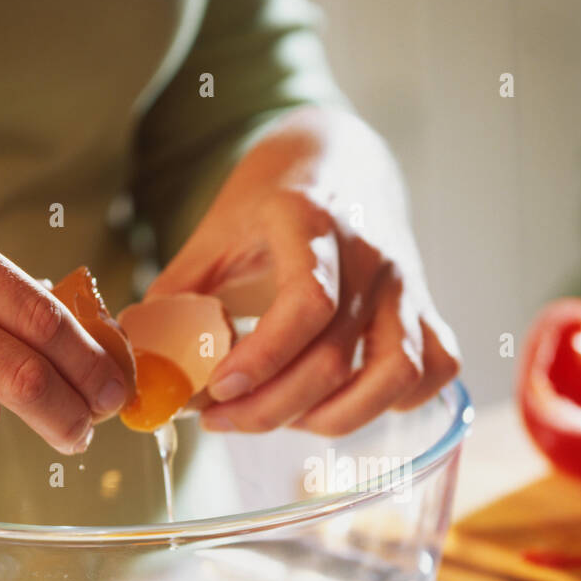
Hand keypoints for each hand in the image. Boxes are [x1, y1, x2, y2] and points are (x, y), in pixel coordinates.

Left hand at [147, 108, 458, 434]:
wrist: (339, 161)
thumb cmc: (270, 204)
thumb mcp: (214, 234)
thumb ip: (178, 297)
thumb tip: (146, 366)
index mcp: (312, 223)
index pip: (307, 305)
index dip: (263, 360)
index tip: (217, 391)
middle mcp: (371, 256)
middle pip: (336, 358)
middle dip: (272, 408)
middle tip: (223, 419)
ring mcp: (407, 286)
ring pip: (397, 375)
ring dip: (338, 417)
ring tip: (288, 418)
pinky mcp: (428, 309)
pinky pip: (433, 371)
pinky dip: (396, 403)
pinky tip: (347, 401)